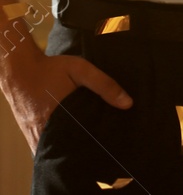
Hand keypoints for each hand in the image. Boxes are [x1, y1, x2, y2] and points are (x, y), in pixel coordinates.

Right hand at [0, 39, 130, 152]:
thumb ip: (104, 85)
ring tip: (85, 145)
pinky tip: (67, 140)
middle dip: (81, 150)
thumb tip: (127, 104)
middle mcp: (42, 131)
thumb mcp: (82, 70)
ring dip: (66, 149)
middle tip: (98, 147)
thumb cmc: (51, 69)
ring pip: (52, 149)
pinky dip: (54, 144)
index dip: (91, 147)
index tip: (106, 148)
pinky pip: (42, 144)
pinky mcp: (28, 130)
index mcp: (56, 119)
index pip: (77, 143)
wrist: (19, 68)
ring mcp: (32, 133)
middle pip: (65, 149)